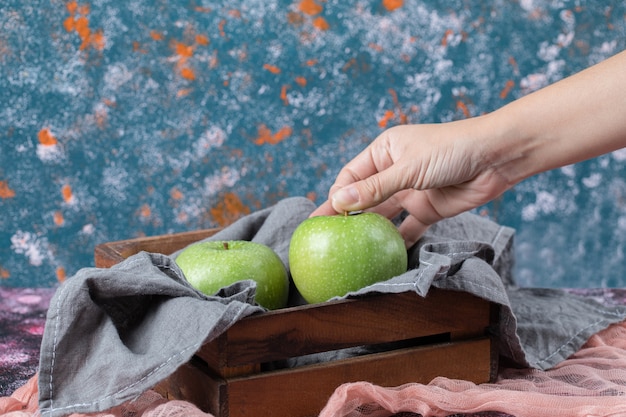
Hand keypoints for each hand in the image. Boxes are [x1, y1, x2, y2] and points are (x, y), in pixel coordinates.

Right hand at [311, 118, 511, 246]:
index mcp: (384, 151)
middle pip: (364, 197)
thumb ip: (375, 188)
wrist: (496, 158)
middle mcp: (394, 171)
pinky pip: (407, 228)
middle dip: (347, 216)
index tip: (326, 218)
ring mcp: (411, 191)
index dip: (338, 195)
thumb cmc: (451, 149)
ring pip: (384, 214)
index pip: (351, 176)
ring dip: (370, 230)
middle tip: (326, 238)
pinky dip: (396, 241)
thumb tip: (339, 202)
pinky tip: (382, 255)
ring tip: (350, 250)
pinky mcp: (428, 209)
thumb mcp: (408, 168)